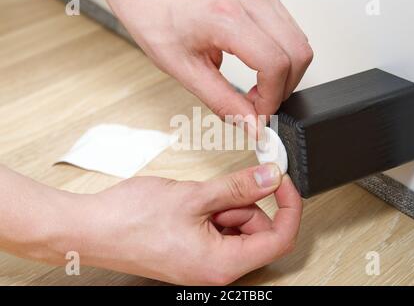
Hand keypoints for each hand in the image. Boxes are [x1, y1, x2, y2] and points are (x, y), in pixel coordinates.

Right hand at [80, 164, 301, 284]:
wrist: (91, 229)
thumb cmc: (131, 219)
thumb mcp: (195, 196)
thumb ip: (239, 187)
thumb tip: (271, 178)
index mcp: (221, 264)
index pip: (279, 239)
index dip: (288, 207)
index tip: (282, 182)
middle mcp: (216, 270)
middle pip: (257, 231)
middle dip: (243, 204)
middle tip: (214, 193)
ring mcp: (204, 262)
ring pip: (238, 227)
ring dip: (224, 206)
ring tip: (193, 200)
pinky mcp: (194, 252)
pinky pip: (219, 229)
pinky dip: (213, 211)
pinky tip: (190, 206)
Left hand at [100, 0, 312, 130]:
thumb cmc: (151, 12)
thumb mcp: (181, 66)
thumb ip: (221, 99)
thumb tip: (250, 124)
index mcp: (226, 17)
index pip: (276, 66)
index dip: (272, 98)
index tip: (259, 113)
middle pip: (298, 53)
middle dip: (285, 87)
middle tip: (260, 102)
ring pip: (298, 38)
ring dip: (284, 70)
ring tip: (257, 83)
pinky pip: (287, 25)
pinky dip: (279, 51)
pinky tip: (257, 60)